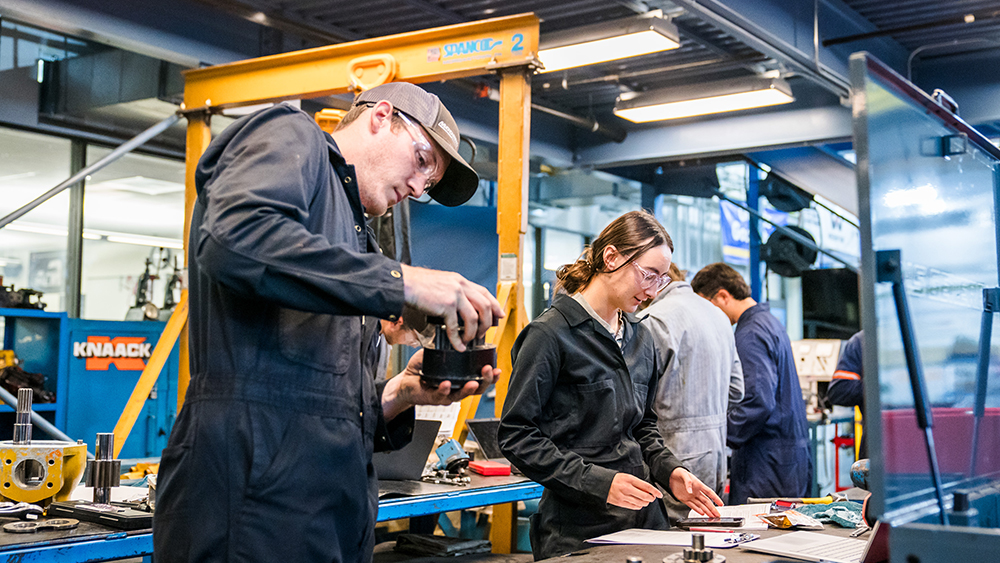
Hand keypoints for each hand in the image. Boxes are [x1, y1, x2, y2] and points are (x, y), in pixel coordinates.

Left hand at [380, 349, 500, 420]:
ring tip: (473, 382)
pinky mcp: (434, 398)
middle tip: (488, 371)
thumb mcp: (436, 353)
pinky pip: (442, 396)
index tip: (497, 369)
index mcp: (460, 377)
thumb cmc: (422, 369)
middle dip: (486, 381)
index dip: (491, 376)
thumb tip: (455, 328)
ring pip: (462, 395)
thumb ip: (447, 345)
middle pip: (477, 389)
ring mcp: (446, 394)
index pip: (480, 378)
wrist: (404, 382)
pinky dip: (445, 390)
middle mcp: (457, 387)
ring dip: (469, 389)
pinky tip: (447, 384)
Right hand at [400, 264, 503, 351]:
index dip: (494, 305)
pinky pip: (456, 327)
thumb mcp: (442, 282)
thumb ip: (453, 291)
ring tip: (469, 340)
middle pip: (485, 306)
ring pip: (474, 317)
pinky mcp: (445, 306)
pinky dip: (458, 339)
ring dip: (473, 332)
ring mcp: (454, 295)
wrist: (403, 283)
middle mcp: (460, 286)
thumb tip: (461, 304)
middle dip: (487, 323)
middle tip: (483, 333)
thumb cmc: (417, 284)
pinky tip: (458, 346)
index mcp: (460, 281)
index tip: (498, 316)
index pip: (485, 292)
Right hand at [607, 473, 662, 509]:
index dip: (655, 491)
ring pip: (640, 502)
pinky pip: (633, 507)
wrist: (601, 484)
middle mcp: (627, 488)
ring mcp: (623, 496)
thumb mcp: (626, 477)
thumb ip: (637, 483)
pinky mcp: (620, 502)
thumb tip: (648, 490)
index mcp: (629, 479)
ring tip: (646, 501)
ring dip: (645, 503)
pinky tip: (639, 504)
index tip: (660, 494)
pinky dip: (639, 506)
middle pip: (644, 496)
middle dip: (651, 498)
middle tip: (652, 498)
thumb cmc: (615, 479)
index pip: (646, 486)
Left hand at [668, 468, 722, 516]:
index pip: (709, 492)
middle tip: (717, 515)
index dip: (715, 498)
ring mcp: (691, 496)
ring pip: (701, 505)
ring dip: (706, 511)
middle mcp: (696, 492)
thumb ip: (688, 482)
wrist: (671, 475)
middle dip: (712, 508)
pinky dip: (697, 510)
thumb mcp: (684, 475)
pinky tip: (702, 513)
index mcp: (698, 485)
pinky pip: (692, 505)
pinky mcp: (684, 499)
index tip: (721, 504)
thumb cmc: (679, 473)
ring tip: (712, 516)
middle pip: (706, 501)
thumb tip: (690, 491)